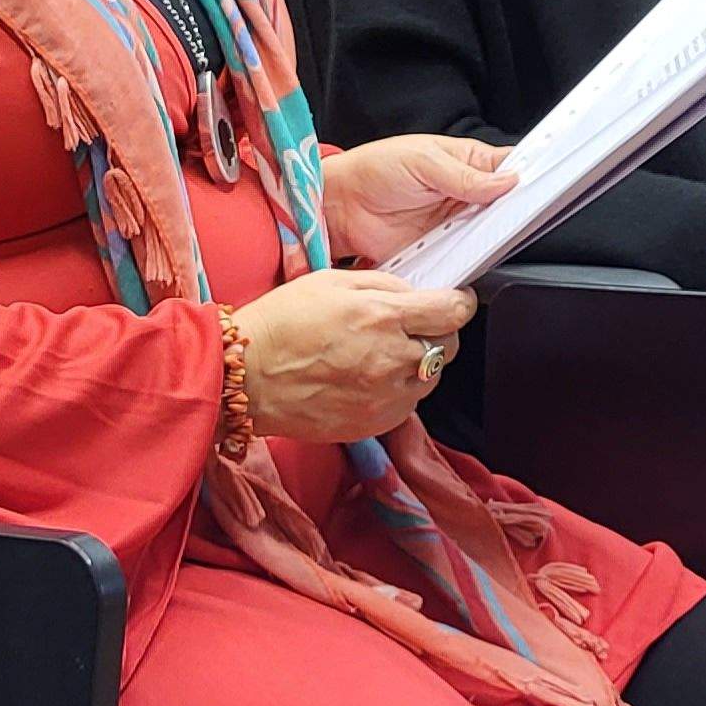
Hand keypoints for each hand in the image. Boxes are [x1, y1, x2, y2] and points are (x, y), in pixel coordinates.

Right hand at [230, 270, 477, 443]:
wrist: (247, 377)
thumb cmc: (281, 324)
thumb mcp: (332, 281)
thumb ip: (384, 284)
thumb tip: (416, 293)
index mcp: (383, 317)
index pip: (453, 311)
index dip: (459, 303)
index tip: (454, 302)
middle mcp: (392, 359)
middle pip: (448, 346)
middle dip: (436, 332)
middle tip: (408, 327)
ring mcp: (385, 397)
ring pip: (431, 378)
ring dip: (417, 364)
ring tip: (380, 355)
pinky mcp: (375, 424)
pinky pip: (407, 404)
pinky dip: (397, 391)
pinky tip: (367, 379)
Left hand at [320, 135, 515, 265]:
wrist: (338, 206)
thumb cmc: (375, 170)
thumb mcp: (423, 161)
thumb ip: (465, 176)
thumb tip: (506, 182)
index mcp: (467, 163)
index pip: (510, 169)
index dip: (529, 178)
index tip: (547, 186)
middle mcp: (466, 196)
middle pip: (506, 209)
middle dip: (515, 214)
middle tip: (521, 217)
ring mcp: (455, 227)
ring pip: (489, 238)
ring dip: (492, 240)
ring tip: (494, 237)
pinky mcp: (441, 253)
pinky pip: (463, 261)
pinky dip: (467, 263)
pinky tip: (470, 258)